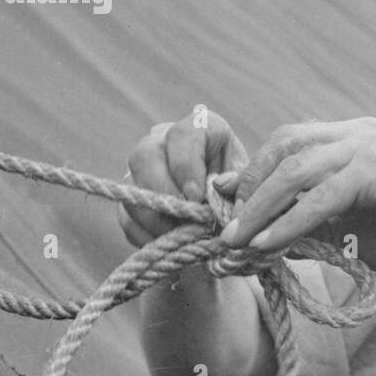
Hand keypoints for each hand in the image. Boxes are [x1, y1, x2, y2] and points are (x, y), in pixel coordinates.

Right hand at [119, 109, 249, 245]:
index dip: (186, 166)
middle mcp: (163, 141)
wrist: (226, 208)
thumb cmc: (240, 189)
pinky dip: (147, 236)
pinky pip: (127, 217)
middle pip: (145, 156)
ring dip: (157, 220)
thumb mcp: (248, 182)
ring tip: (184, 238)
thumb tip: (220, 186)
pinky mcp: (131, 198)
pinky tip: (172, 246)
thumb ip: (240, 183)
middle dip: (165, 194)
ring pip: (132, 189)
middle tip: (187, 221)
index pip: (182, 135)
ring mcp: (142, 170)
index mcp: (199, 128)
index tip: (198, 196)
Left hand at [222, 117, 375, 272]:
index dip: (254, 172)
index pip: (289, 141)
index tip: (227, 207)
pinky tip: (268, 245)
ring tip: (236, 240)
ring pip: (295, 170)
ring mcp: (368, 146)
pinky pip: (319, 198)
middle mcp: (358, 131)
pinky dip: (288, 223)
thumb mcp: (350, 226)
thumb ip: (310, 220)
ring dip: (260, 208)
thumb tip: (258, 234)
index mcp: (353, 136)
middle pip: (284, 147)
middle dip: (249, 188)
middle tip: (227, 227)